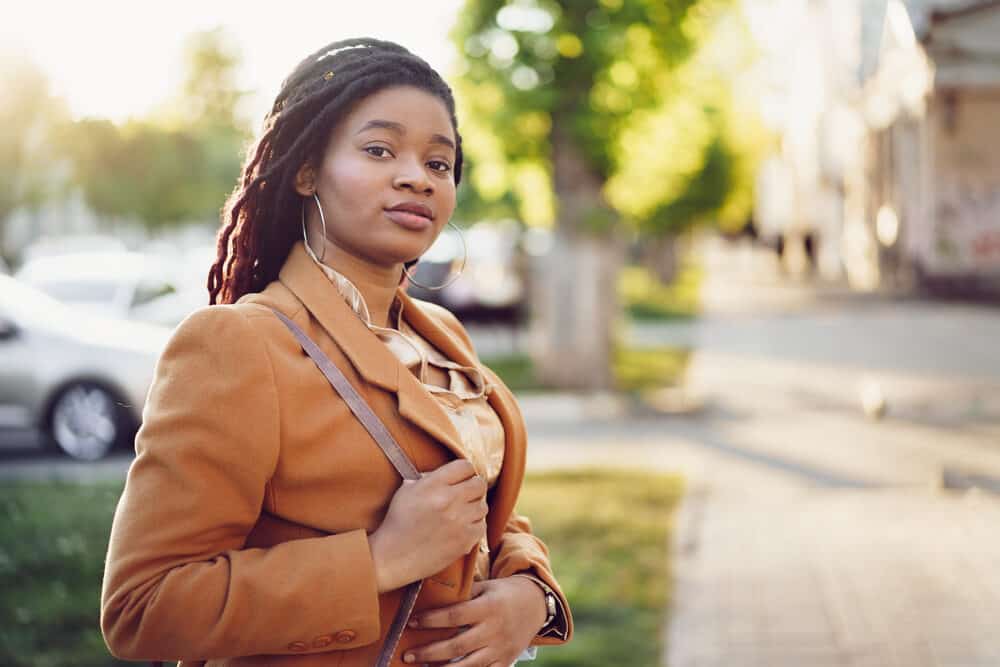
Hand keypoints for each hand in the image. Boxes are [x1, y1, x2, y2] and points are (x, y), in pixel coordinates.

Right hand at [369, 459, 487, 591]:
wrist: (394, 557)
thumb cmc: (398, 523)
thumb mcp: (406, 491)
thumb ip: (427, 478)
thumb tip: (446, 475)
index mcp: (434, 485)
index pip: (465, 466)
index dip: (464, 471)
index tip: (461, 478)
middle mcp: (449, 500)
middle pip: (479, 484)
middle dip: (473, 487)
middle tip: (465, 494)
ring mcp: (459, 521)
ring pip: (483, 505)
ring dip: (474, 507)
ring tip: (462, 513)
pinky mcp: (464, 540)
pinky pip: (482, 525)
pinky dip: (474, 526)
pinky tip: (462, 527)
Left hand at [401, 577, 547, 665]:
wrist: (536, 605)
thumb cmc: (502, 593)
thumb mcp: (486, 586)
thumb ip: (462, 593)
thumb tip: (429, 591)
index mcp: (488, 607)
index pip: (454, 615)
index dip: (431, 620)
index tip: (412, 622)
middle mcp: (494, 630)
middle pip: (456, 645)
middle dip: (428, 652)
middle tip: (407, 655)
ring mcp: (500, 649)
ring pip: (467, 666)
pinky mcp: (505, 662)